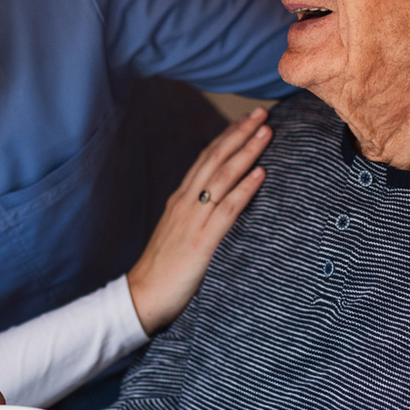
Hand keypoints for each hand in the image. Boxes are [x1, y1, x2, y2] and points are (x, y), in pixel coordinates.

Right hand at [126, 108, 270, 333]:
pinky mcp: (202, 240)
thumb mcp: (177, 233)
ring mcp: (193, 220)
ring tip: (266, 133)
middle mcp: (186, 203)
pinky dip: (245, 189)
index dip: (226, 138)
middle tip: (261, 113)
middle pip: (215, 159)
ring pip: (223, 177)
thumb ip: (195, 216)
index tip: (245, 121)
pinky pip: (227, 209)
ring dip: (247, 152)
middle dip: (240, 134)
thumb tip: (216, 205)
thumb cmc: (162, 269)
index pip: (205, 159)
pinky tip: (260, 173)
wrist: (143, 295)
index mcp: (180, 200)